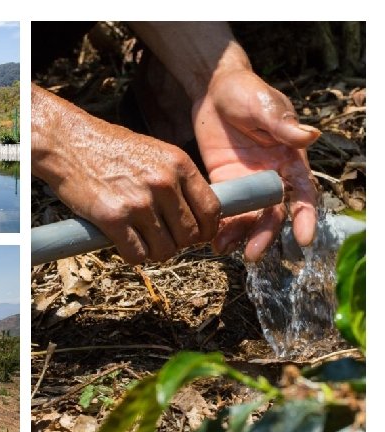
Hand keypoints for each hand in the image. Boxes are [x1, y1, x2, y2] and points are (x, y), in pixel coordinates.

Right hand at [33, 84, 220, 263]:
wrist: (67, 142)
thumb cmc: (108, 148)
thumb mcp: (154, 152)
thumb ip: (176, 179)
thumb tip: (195, 213)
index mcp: (178, 165)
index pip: (211, 210)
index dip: (206, 230)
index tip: (195, 236)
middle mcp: (163, 184)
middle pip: (189, 235)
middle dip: (177, 242)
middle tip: (160, 236)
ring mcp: (139, 203)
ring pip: (164, 250)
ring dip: (154, 251)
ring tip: (139, 238)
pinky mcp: (113, 219)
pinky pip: (137, 255)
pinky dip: (132, 255)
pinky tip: (123, 242)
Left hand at [192, 68, 319, 261]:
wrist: (213, 91)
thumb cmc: (246, 93)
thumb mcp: (265, 106)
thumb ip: (282, 125)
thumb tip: (309, 137)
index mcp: (290, 160)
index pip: (303, 194)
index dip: (305, 217)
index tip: (303, 239)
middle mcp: (271, 177)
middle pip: (272, 213)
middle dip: (264, 235)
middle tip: (253, 254)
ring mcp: (246, 183)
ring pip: (247, 217)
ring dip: (239, 236)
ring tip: (223, 248)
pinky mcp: (223, 183)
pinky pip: (224, 208)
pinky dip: (219, 223)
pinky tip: (209, 236)